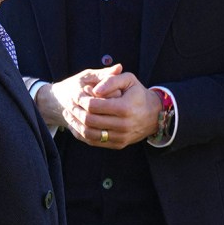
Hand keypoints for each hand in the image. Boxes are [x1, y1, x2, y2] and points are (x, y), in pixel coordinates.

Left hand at [37, 65, 162, 148]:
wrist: (154, 115)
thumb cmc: (138, 94)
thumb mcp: (129, 80)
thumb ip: (111, 80)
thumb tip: (94, 90)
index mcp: (124, 107)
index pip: (94, 105)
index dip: (81, 100)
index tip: (75, 94)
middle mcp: (123, 125)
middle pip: (89, 120)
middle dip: (76, 111)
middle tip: (69, 104)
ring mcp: (121, 137)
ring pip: (89, 133)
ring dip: (75, 123)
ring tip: (68, 114)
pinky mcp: (118, 144)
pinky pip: (94, 142)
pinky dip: (81, 134)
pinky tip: (75, 124)